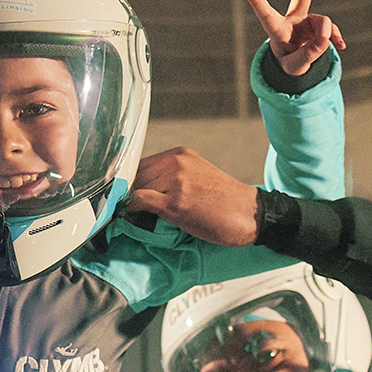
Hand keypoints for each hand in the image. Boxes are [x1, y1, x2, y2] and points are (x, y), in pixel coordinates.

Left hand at [125, 147, 260, 245]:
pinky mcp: (176, 202)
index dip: (129, 180)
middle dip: (128, 191)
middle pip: (135, 175)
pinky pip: (140, 201)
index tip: (123, 192)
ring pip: (135, 188)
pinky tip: (132, 217)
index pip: (140, 162)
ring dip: (129, 202)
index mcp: (180, 154)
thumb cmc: (224, 201)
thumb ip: (170, 176)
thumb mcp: (196, 177)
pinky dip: (131, 209)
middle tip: (124, 207)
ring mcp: (176, 181)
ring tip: (132, 214)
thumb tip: (140, 189)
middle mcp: (176, 163)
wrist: (249, 214)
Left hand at [242, 0, 345, 75]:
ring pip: (323, 24)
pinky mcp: (319, 25)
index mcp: (277, 30)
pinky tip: (341, 45)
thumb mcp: (294, 67)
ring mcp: (307, 21)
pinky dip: (336, 38)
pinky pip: (331, 29)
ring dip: (326, 37)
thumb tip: (326, 40)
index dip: (256, 0)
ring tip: (322, 48)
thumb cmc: (288, 63)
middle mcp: (292, 20)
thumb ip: (308, 56)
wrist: (295, 62)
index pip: (266, 14)